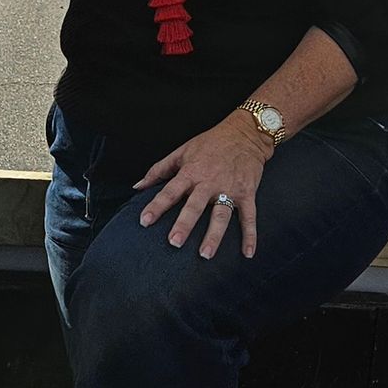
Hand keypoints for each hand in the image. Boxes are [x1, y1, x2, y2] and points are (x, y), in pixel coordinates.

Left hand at [137, 114, 273, 258]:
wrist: (245, 133)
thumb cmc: (211, 142)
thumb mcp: (182, 151)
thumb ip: (159, 169)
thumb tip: (138, 186)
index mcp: (191, 172)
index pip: (170, 191)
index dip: (156, 206)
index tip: (144, 221)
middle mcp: (209, 183)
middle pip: (194, 206)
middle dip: (184, 224)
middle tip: (174, 242)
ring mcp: (229, 189)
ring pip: (221, 215)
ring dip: (214, 235)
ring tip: (205, 254)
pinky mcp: (247, 193)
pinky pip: (249, 216)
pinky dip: (250, 235)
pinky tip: (248, 253)